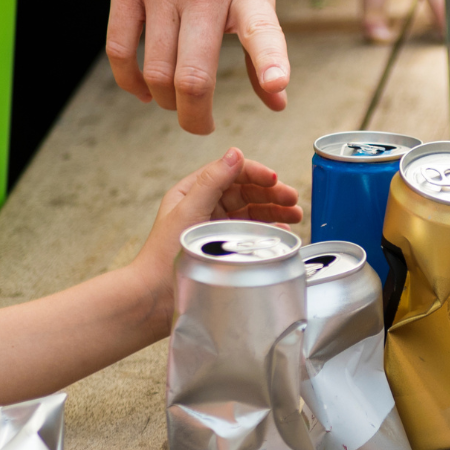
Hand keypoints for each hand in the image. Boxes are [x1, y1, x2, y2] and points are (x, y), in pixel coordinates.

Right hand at [107, 0, 290, 133]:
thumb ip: (264, 41)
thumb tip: (276, 99)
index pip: (262, 27)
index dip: (270, 61)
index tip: (277, 85)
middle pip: (191, 76)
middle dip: (195, 117)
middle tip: (200, 124)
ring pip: (155, 71)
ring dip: (165, 102)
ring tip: (176, 102)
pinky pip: (120, 50)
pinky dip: (131, 81)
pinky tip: (143, 89)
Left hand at [127, 148, 302, 321]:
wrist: (154, 296)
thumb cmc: (162, 255)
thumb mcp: (188, 212)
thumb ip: (211, 181)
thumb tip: (234, 153)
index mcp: (192, 191)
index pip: (230, 172)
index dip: (255, 172)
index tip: (275, 179)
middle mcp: (205, 206)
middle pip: (245, 191)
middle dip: (271, 192)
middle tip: (292, 199)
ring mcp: (215, 226)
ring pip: (252, 210)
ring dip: (275, 209)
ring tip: (295, 214)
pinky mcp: (222, 246)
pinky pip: (251, 232)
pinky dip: (268, 229)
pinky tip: (281, 232)